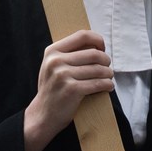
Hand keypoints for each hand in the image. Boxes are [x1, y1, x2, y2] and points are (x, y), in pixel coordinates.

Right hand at [24, 30, 112, 150]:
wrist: (42, 115)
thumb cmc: (52, 89)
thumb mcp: (52, 66)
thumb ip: (68, 53)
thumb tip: (95, 45)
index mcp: (52, 51)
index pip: (81, 36)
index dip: (97, 40)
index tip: (102, 48)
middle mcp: (56, 61)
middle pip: (93, 53)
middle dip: (106, 60)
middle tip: (108, 66)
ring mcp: (63, 75)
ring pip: (98, 69)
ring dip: (108, 73)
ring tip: (109, 76)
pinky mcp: (72, 90)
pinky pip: (97, 84)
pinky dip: (107, 84)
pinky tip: (109, 86)